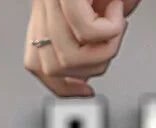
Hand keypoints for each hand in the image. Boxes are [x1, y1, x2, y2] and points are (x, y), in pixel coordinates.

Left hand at [24, 0, 139, 96]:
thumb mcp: (104, 16)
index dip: (61, 88)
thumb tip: (88, 73)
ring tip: (117, 23)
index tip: (86, 91)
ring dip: (107, 49)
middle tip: (112, 41)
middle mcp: (43, 3)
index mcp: (47, 12)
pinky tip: (118, 7)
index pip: (37, 64)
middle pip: (55, 67)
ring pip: (70, 56)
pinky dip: (113, 29)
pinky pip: (87, 31)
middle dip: (94, 68)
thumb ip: (92, 43)